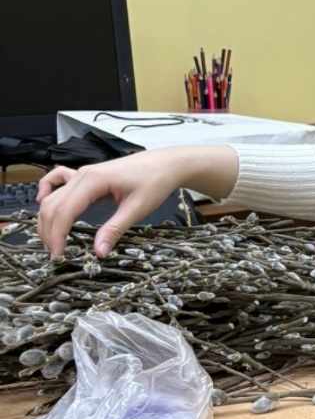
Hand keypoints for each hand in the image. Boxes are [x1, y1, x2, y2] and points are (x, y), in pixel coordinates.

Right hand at [36, 145, 238, 258]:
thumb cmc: (155, 181)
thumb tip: (99, 252)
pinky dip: (47, 190)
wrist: (166, 164)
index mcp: (93, 181)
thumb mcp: (137, 208)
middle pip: (53, 205)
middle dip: (49, 231)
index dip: (58, 235)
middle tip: (55, 254)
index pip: (65, 211)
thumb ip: (115, 229)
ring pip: (53, 196)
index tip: (59, 255)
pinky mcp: (87, 175)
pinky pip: (58, 179)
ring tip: (52, 241)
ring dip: (47, 218)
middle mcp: (82, 174)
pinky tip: (43, 202)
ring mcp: (82, 173)